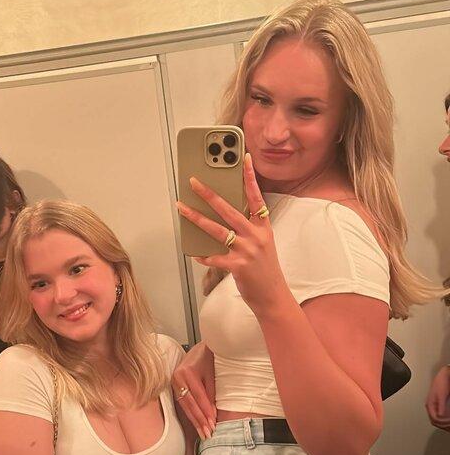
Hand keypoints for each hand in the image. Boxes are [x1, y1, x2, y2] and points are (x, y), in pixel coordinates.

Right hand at [173, 342, 216, 439]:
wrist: (200, 347)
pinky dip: (191, 413)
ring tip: (202, 432)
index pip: (198, 397)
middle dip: (199, 420)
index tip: (213, 424)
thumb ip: (211, 393)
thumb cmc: (208, 358)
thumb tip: (212, 414)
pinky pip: (183, 402)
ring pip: (185, 405)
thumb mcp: (212, 374)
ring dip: (194, 420)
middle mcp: (178, 378)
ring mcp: (174, 382)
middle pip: (189, 403)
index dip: (206, 411)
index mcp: (187, 373)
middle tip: (207, 433)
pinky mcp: (174, 386)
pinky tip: (196, 422)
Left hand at [177, 153, 286, 316]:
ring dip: (196, 218)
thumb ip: (247, 228)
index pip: (256, 196)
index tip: (243, 158)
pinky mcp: (238, 266)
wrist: (273, 295)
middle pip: (229, 209)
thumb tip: (221, 216)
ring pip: (217, 229)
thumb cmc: (264, 269)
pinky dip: (203, 254)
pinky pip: (214, 257)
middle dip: (209, 194)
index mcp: (263, 227)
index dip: (249, 177)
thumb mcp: (262, 243)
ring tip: (182, 208)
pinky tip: (195, 252)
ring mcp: (247, 250)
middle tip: (194, 182)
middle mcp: (255, 235)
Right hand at [425, 366, 449, 429]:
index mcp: (430, 404)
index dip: (442, 423)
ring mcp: (434, 405)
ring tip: (448, 426)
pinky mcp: (438, 404)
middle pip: (434, 420)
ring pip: (436, 419)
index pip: (434, 419)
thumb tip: (440, 417)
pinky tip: (448, 419)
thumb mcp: (442, 396)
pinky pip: (439, 414)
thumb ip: (440, 407)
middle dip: (442, 425)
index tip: (448, 424)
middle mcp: (431, 406)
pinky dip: (444, 419)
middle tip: (449, 427)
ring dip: (443, 423)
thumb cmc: (441, 383)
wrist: (444, 375)